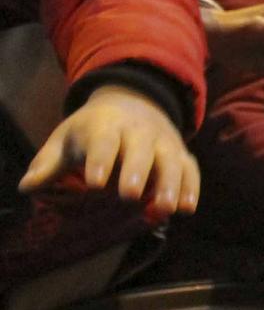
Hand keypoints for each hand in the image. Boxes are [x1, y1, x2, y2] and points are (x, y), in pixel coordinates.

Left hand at [22, 85, 199, 220]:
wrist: (135, 100)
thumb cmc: (92, 128)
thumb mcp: (66, 137)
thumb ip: (49, 164)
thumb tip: (25, 186)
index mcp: (105, 124)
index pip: (102, 141)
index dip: (99, 160)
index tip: (93, 183)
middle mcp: (138, 130)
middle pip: (139, 149)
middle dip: (135, 172)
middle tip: (128, 196)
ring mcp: (163, 141)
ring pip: (170, 160)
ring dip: (169, 184)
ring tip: (165, 209)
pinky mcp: (181, 152)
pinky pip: (189, 168)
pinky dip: (191, 187)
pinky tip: (187, 209)